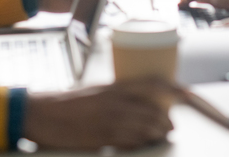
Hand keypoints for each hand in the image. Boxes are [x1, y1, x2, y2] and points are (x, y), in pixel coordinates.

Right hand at [25, 79, 181, 150]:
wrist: (41, 113)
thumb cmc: (66, 104)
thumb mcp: (95, 92)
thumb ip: (117, 97)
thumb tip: (138, 107)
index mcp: (114, 86)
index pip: (153, 83)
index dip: (173, 88)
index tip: (187, 94)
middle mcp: (115, 100)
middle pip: (153, 110)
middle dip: (166, 120)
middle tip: (170, 126)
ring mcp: (110, 119)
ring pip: (146, 127)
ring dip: (157, 133)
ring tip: (161, 135)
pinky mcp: (102, 137)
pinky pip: (131, 141)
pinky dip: (141, 143)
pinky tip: (142, 144)